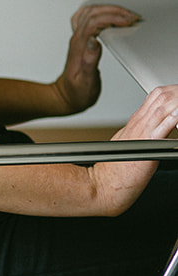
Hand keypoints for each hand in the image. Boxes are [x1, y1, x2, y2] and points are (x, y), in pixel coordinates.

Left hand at [52, 2, 140, 115]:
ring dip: (108, 9)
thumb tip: (94, 42)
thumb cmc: (77, 91)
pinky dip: (99, 12)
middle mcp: (77, 39)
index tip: (128, 21)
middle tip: (132, 16)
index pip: (94, 23)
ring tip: (125, 14)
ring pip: (89, 12)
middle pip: (92, 13)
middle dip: (114, 11)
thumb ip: (89, 61)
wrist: (66, 95)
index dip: (112, 18)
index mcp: (80, 46)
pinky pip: (86, 18)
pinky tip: (108, 15)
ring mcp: (78, 38)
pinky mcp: (81, 40)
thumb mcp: (86, 81)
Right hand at [88, 83, 177, 213]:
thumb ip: (142, 133)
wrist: (104, 185)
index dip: (172, 91)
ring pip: (163, 107)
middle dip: (177, 92)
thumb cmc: (116, 170)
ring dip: (177, 101)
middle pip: (161, 96)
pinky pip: (162, 128)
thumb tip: (157, 131)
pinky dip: (172, 119)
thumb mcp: (128, 143)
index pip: (157, 96)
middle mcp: (138, 123)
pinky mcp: (147, 146)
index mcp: (135, 122)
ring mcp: (142, 133)